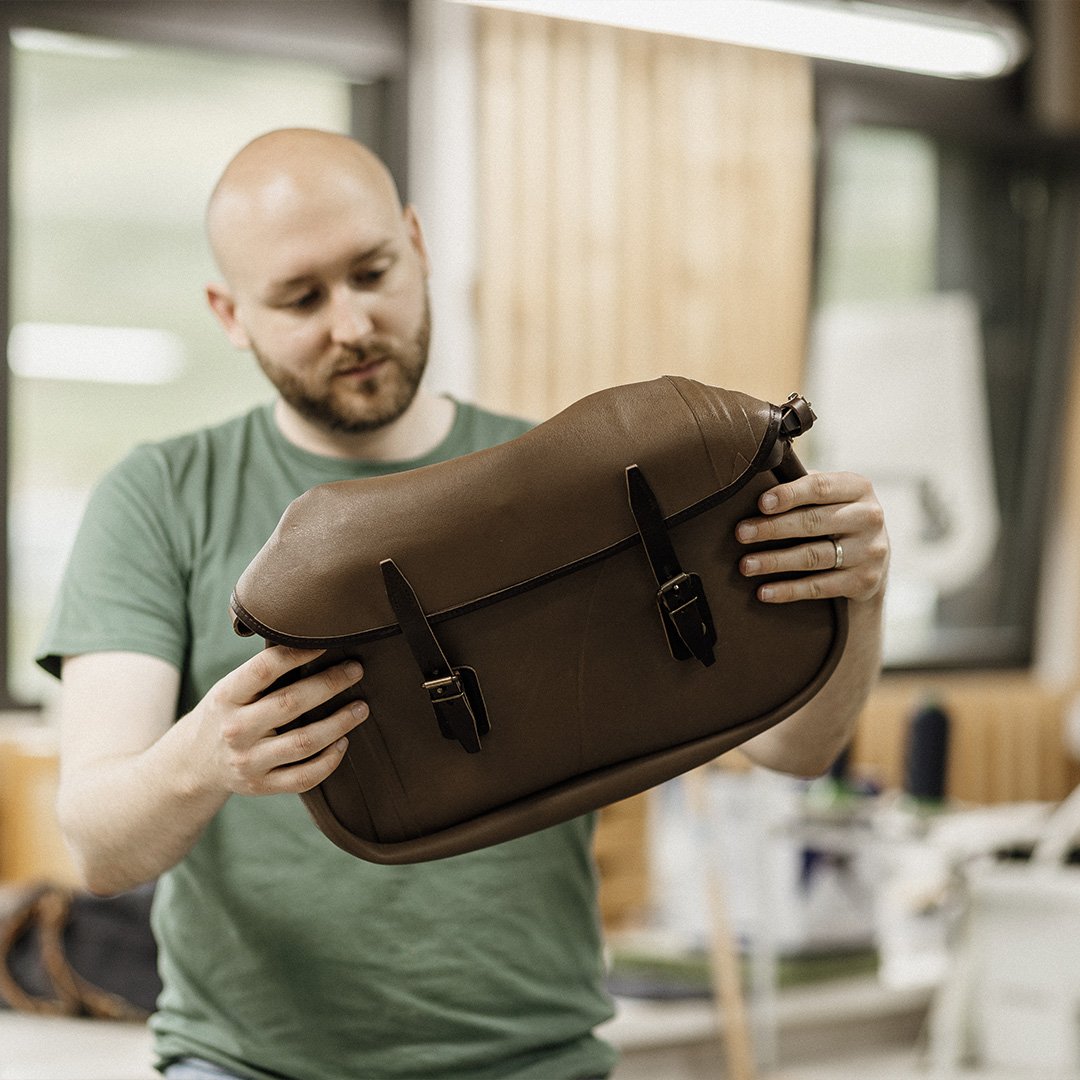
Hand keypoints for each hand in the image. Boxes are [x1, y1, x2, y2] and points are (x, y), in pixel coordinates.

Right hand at [193, 646, 367, 796]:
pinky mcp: (261, 786)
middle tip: (356, 670)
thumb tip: (312, 643)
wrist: (193, 764)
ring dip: (340, 723)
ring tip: (361, 708)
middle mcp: (235, 730)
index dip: (298, 653)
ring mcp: (248, 762)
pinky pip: (304, 777)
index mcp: (226, 697)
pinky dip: (330, 760)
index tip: (327, 642)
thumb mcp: (229, 689)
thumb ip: (262, 674)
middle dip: (330, 684)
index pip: (264, 669)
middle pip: (291, 703)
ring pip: (304, 742)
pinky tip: (343, 742)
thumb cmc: (226, 714)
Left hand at [736, 471, 887, 603]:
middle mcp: (869, 517)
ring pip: (813, 556)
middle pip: (813, 522)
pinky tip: (764, 592)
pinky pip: (819, 587)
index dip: (789, 495)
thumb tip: (756, 483)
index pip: (820, 487)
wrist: (874, 561)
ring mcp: (869, 551)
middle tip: (742, 533)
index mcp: (858, 488)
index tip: (761, 504)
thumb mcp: (830, 497)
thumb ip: (802, 487)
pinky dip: (789, 590)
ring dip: (774, 561)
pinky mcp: (864, 581)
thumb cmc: (836, 518)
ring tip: (746, 565)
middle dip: (772, 528)